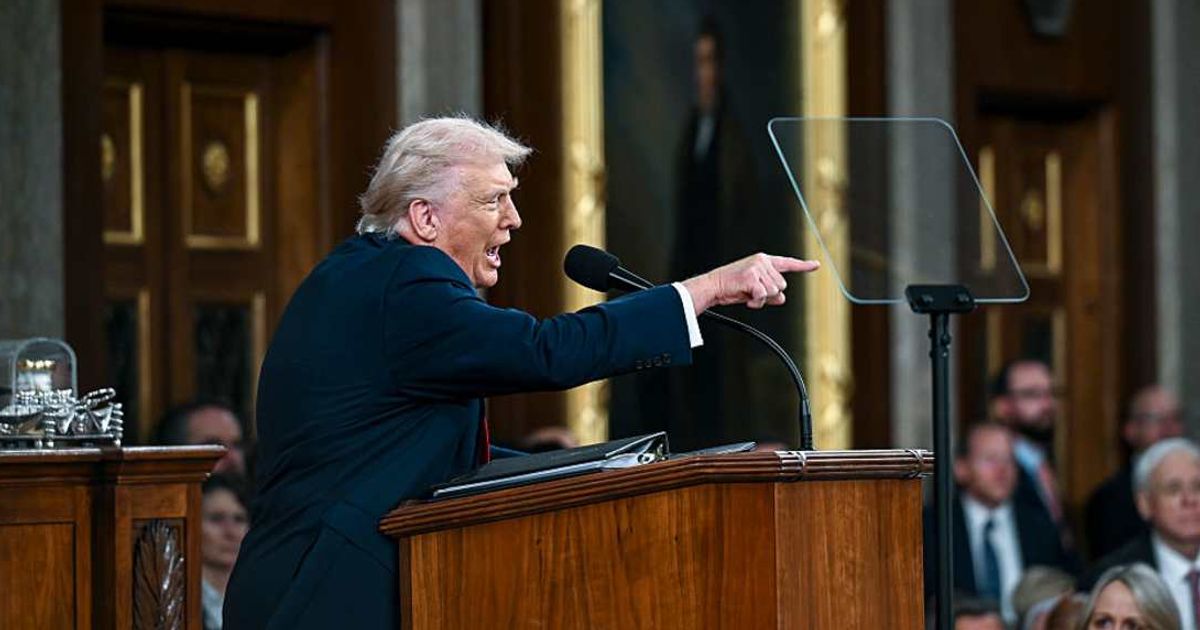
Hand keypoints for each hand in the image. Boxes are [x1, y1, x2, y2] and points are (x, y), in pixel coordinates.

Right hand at [681, 253, 819, 312]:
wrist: (713, 287)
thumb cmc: (732, 288)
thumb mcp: (754, 290)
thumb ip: (770, 293)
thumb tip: (782, 298)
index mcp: (763, 261)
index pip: (787, 263)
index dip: (803, 266)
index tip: (816, 265)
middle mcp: (762, 261)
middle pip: (782, 285)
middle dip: (769, 295)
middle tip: (753, 294)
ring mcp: (757, 267)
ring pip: (774, 291)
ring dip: (762, 299)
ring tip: (748, 295)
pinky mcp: (752, 276)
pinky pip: (764, 295)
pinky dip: (756, 302)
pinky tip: (746, 298)